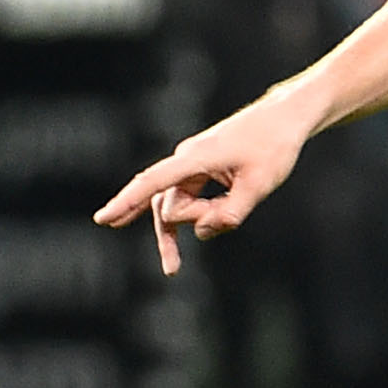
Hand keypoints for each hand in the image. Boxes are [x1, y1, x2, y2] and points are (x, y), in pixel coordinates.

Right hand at [94, 87, 322, 274]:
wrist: (284, 119)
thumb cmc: (274, 146)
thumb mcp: (260, 185)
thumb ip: (231, 214)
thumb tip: (203, 232)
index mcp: (197, 158)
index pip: (154, 181)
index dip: (127, 202)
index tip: (102, 219)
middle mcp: (186, 160)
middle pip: (169, 206)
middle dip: (193, 223)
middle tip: (228, 215)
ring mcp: (191, 166)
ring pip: (174, 207)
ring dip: (191, 226)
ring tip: (173, 268)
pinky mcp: (199, 172)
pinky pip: (186, 202)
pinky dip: (195, 218)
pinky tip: (184, 244)